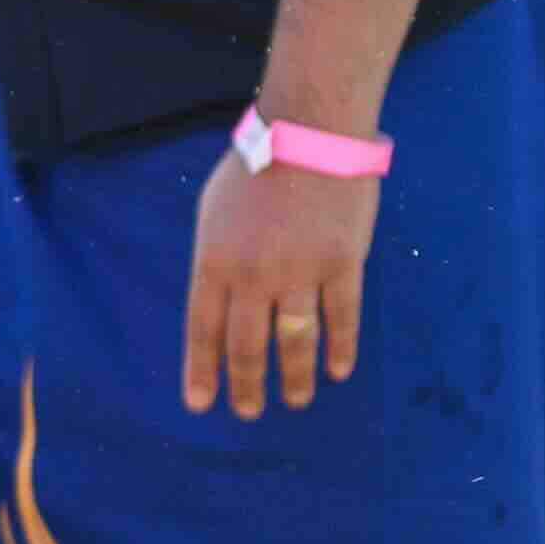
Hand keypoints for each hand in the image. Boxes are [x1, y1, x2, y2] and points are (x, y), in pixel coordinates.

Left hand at [183, 148, 378, 417]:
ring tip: (296, 400)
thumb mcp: (213, 212)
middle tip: (250, 412)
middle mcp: (253, 275)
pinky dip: (340, 350)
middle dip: (248, 386)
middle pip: (247, 347)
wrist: (310, 131)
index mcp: (214, 260)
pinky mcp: (343, 265)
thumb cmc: (256, 167)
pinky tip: (338, 370)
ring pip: (294, 343)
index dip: (202, 371)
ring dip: (295, 379)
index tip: (201, 405)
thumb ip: (214, 261)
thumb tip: (216, 307)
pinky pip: (341, 320)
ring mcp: (300, 272)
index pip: (203, 330)